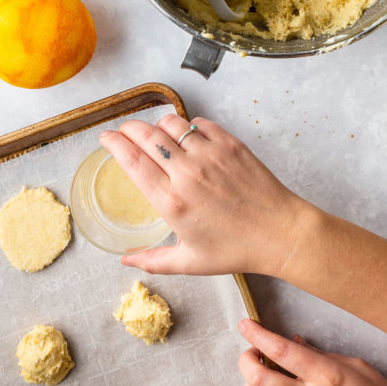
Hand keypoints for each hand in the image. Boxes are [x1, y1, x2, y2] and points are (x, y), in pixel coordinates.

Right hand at [99, 114, 307, 276]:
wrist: (280, 232)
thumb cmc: (236, 250)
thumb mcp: (190, 262)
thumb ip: (153, 260)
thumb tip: (125, 260)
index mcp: (172, 202)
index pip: (132, 161)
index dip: (114, 144)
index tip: (106, 138)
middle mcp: (187, 174)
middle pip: (146, 136)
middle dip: (129, 129)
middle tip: (124, 131)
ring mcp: (210, 155)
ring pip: (172, 123)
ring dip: (157, 124)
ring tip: (155, 133)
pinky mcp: (230, 144)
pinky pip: (200, 123)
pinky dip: (188, 125)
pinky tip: (188, 136)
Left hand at [238, 319, 386, 385]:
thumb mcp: (363, 370)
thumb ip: (326, 356)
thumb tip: (298, 344)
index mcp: (326, 376)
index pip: (281, 350)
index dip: (258, 335)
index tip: (246, 325)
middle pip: (258, 377)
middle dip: (246, 359)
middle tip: (252, 353)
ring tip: (257, 378)